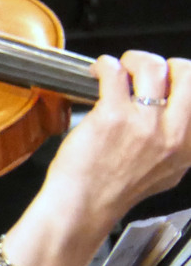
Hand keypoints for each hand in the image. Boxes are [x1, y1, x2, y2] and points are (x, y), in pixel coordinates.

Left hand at [38, 52, 190, 235]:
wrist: (84, 205)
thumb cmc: (115, 190)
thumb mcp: (167, 172)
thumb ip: (178, 146)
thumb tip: (179, 122)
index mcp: (188, 145)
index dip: (184, 82)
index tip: (171, 80)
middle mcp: (173, 133)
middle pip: (188, 74)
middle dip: (168, 64)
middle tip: (146, 69)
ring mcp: (144, 123)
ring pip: (152, 67)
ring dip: (134, 59)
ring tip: (121, 67)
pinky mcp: (111, 116)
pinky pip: (114, 72)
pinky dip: (104, 65)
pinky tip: (98, 71)